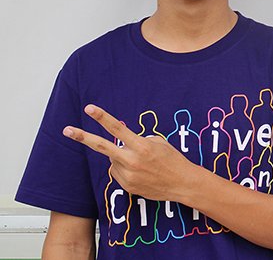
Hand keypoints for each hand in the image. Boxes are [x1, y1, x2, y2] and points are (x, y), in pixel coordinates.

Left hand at [63, 104, 195, 200]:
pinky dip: (126, 169)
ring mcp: (128, 175)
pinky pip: (118, 173)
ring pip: (113, 160)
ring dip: (121, 158)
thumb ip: (138, 140)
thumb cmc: (173, 160)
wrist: (182, 183)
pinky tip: (141, 172)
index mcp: (142, 146)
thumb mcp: (159, 143)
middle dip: (83, 137)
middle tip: (67, 130)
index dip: (102, 117)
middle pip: (102, 146)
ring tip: (142, 163)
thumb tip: (120, 141)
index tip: (90, 109)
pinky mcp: (127, 186)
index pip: (117, 129)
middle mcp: (132, 161)